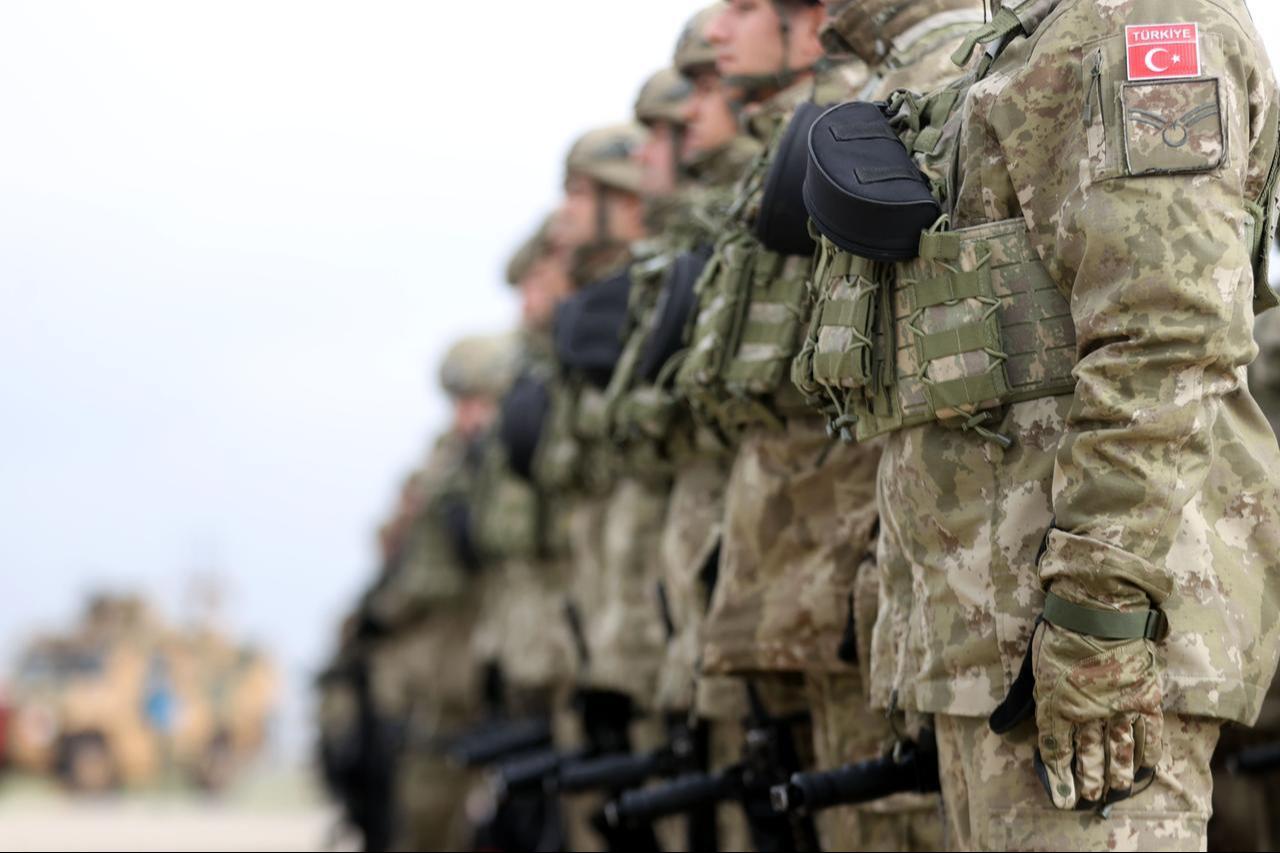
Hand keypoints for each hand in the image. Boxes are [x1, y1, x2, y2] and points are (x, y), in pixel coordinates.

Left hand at [1031, 619, 1162, 809]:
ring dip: (1118, 773)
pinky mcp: (1145, 697)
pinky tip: (1146, 765)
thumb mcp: (1034, 668)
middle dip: (1088, 779)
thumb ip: (1021, 700)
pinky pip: (1149, 732)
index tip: (1062, 797)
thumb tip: (999, 725)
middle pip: (1088, 755)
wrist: (1099, 608)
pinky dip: (1148, 751)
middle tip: (1090, 796)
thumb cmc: (1060, 633)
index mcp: (1056, 705)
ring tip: (1118, 790)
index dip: (1059, 776)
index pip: (1056, 750)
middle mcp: (1087, 713)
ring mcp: (1119, 706)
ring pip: (1118, 750)